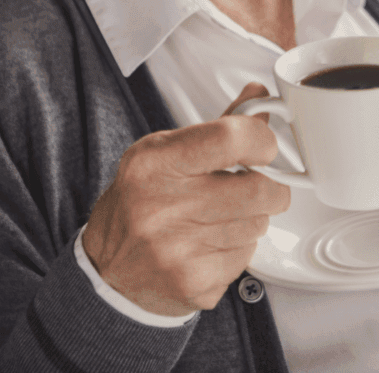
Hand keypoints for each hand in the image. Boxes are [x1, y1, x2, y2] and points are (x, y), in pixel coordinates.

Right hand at [82, 83, 288, 316]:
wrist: (109, 271)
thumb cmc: (142, 202)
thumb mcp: (167, 153)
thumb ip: (219, 127)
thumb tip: (259, 96)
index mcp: (154, 163)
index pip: (230, 139)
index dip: (262, 140)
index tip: (265, 147)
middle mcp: (162, 206)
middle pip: (258, 188)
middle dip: (269, 186)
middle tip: (256, 185)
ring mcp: (177, 250)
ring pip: (258, 223)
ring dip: (252, 217)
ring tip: (221, 215)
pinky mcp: (194, 283)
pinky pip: (247, 256)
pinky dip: (239, 247)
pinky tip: (211, 243)